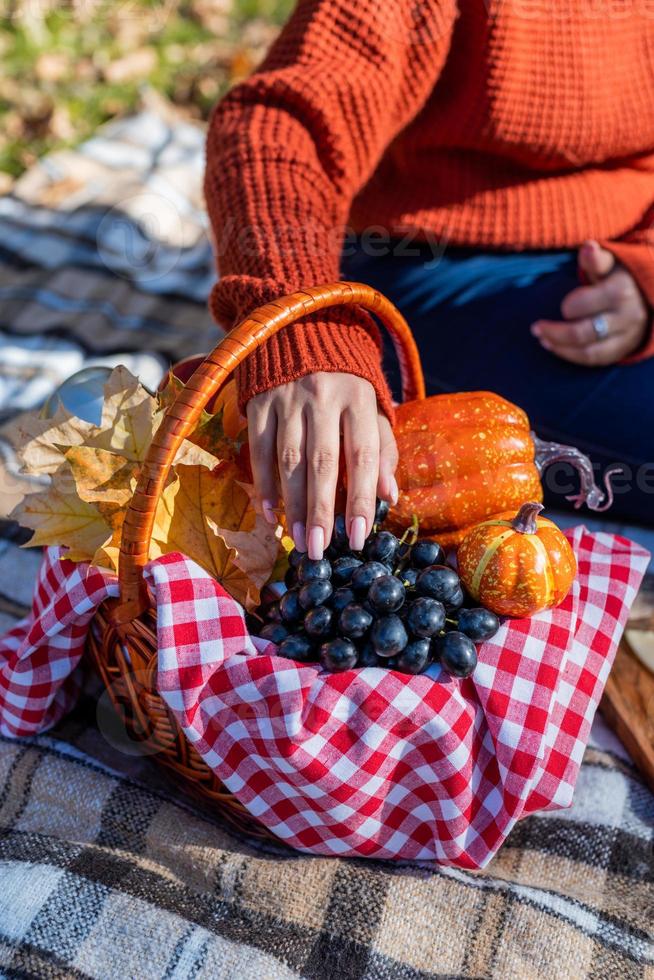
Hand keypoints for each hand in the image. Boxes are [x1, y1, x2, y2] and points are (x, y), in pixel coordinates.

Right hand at [247, 372, 398, 558]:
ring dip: (292, 505)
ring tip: (297, 540)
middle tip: (319, 549)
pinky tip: (271, 513)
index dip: (360, 498)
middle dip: (320, 511)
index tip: (358, 537)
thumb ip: (383, 450)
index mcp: (358, 399)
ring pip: (289, 460)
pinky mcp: (259, 401)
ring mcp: (288, 398)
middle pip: (323, 463)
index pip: (363, 455)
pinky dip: (264, 484)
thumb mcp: (371, 408)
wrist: (302, 332)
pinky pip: (258, 450)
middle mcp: (323, 396)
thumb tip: (389, 496)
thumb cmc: (345, 383)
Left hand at [530, 240, 649, 364]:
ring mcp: (627, 336)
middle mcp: (627, 316)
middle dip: (555, 332)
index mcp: (621, 291)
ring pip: (588, 351)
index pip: (586, 305)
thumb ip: (595, 259)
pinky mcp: (623, 350)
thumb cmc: (618, 276)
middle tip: (536, 327)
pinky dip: (571, 356)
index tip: (561, 306)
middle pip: (583, 332)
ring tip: (542, 338)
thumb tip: (588, 247)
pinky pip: (594, 360)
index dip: (568, 307)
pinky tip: (554, 347)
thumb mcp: (610, 263)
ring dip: (560, 347)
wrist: (647, 295)